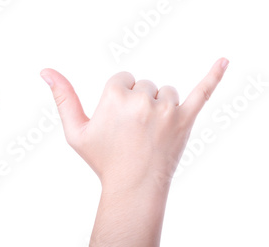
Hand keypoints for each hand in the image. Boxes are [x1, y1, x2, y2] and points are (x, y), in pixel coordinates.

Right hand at [41, 58, 228, 192]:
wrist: (134, 187)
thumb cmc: (103, 159)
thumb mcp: (75, 130)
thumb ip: (62, 97)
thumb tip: (45, 71)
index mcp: (115, 97)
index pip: (121, 80)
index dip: (117, 99)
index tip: (118, 122)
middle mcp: (142, 99)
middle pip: (143, 84)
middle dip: (137, 102)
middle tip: (133, 132)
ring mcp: (167, 109)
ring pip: (165, 91)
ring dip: (159, 105)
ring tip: (150, 132)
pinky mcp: (186, 119)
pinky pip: (202, 92)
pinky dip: (213, 76)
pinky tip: (224, 62)